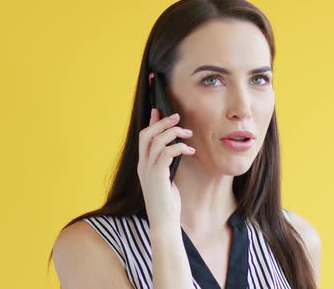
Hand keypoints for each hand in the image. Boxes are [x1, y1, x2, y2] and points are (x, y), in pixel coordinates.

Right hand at [137, 108, 195, 228]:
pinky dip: (179, 148)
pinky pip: (167, 153)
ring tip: (188, 134)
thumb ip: (166, 165)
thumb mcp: (166, 180)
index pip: (143, 137)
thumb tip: (173, 151)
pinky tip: (190, 151)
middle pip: (146, 134)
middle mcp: (142, 166)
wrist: (164, 222)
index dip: (151, 122)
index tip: (159, 110)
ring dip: (174, 133)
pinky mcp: (158, 176)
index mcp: (143, 165)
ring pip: (157, 141)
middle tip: (177, 116)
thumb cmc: (167, 203)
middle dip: (162, 122)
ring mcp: (148, 171)